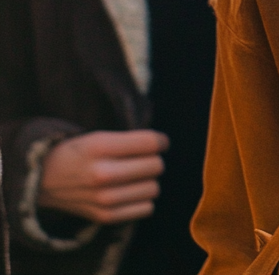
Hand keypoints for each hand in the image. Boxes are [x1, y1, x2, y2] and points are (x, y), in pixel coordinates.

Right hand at [38, 129, 169, 223]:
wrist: (43, 180)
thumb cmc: (78, 153)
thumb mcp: (101, 136)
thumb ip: (132, 140)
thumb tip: (163, 145)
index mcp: (102, 147)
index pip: (151, 143)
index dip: (161, 141)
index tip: (159, 142)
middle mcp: (103, 174)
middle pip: (156, 166)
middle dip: (154, 160)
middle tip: (143, 159)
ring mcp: (103, 198)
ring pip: (153, 188)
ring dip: (149, 181)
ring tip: (136, 176)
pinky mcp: (104, 216)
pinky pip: (146, 208)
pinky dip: (143, 199)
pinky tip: (132, 192)